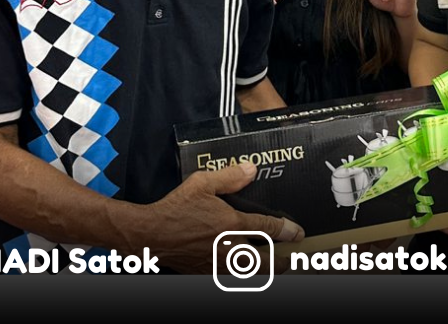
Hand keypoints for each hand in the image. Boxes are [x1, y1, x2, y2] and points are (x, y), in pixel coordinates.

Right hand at [143, 162, 303, 274]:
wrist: (150, 235)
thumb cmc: (175, 208)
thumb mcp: (202, 183)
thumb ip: (229, 176)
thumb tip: (251, 169)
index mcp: (231, 225)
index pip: (267, 229)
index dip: (286, 230)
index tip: (297, 233)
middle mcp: (228, 248)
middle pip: (265, 262)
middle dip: (282, 262)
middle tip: (292, 259)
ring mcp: (218, 264)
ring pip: (250, 274)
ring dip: (265, 271)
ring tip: (274, 267)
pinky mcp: (206, 274)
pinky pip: (231, 278)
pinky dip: (243, 275)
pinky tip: (245, 270)